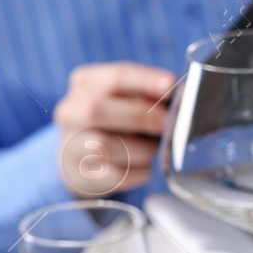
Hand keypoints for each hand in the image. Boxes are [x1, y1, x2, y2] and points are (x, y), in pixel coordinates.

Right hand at [52, 62, 175, 197]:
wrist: (83, 159)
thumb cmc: (117, 122)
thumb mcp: (129, 99)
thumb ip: (150, 95)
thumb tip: (181, 97)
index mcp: (85, 82)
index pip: (115, 76)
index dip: (145, 80)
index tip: (170, 84)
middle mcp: (70, 111)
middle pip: (96, 110)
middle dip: (140, 116)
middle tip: (168, 123)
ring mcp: (72, 145)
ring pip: (104, 146)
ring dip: (141, 148)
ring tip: (153, 147)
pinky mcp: (84, 176)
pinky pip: (118, 174)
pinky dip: (139, 171)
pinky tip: (142, 165)